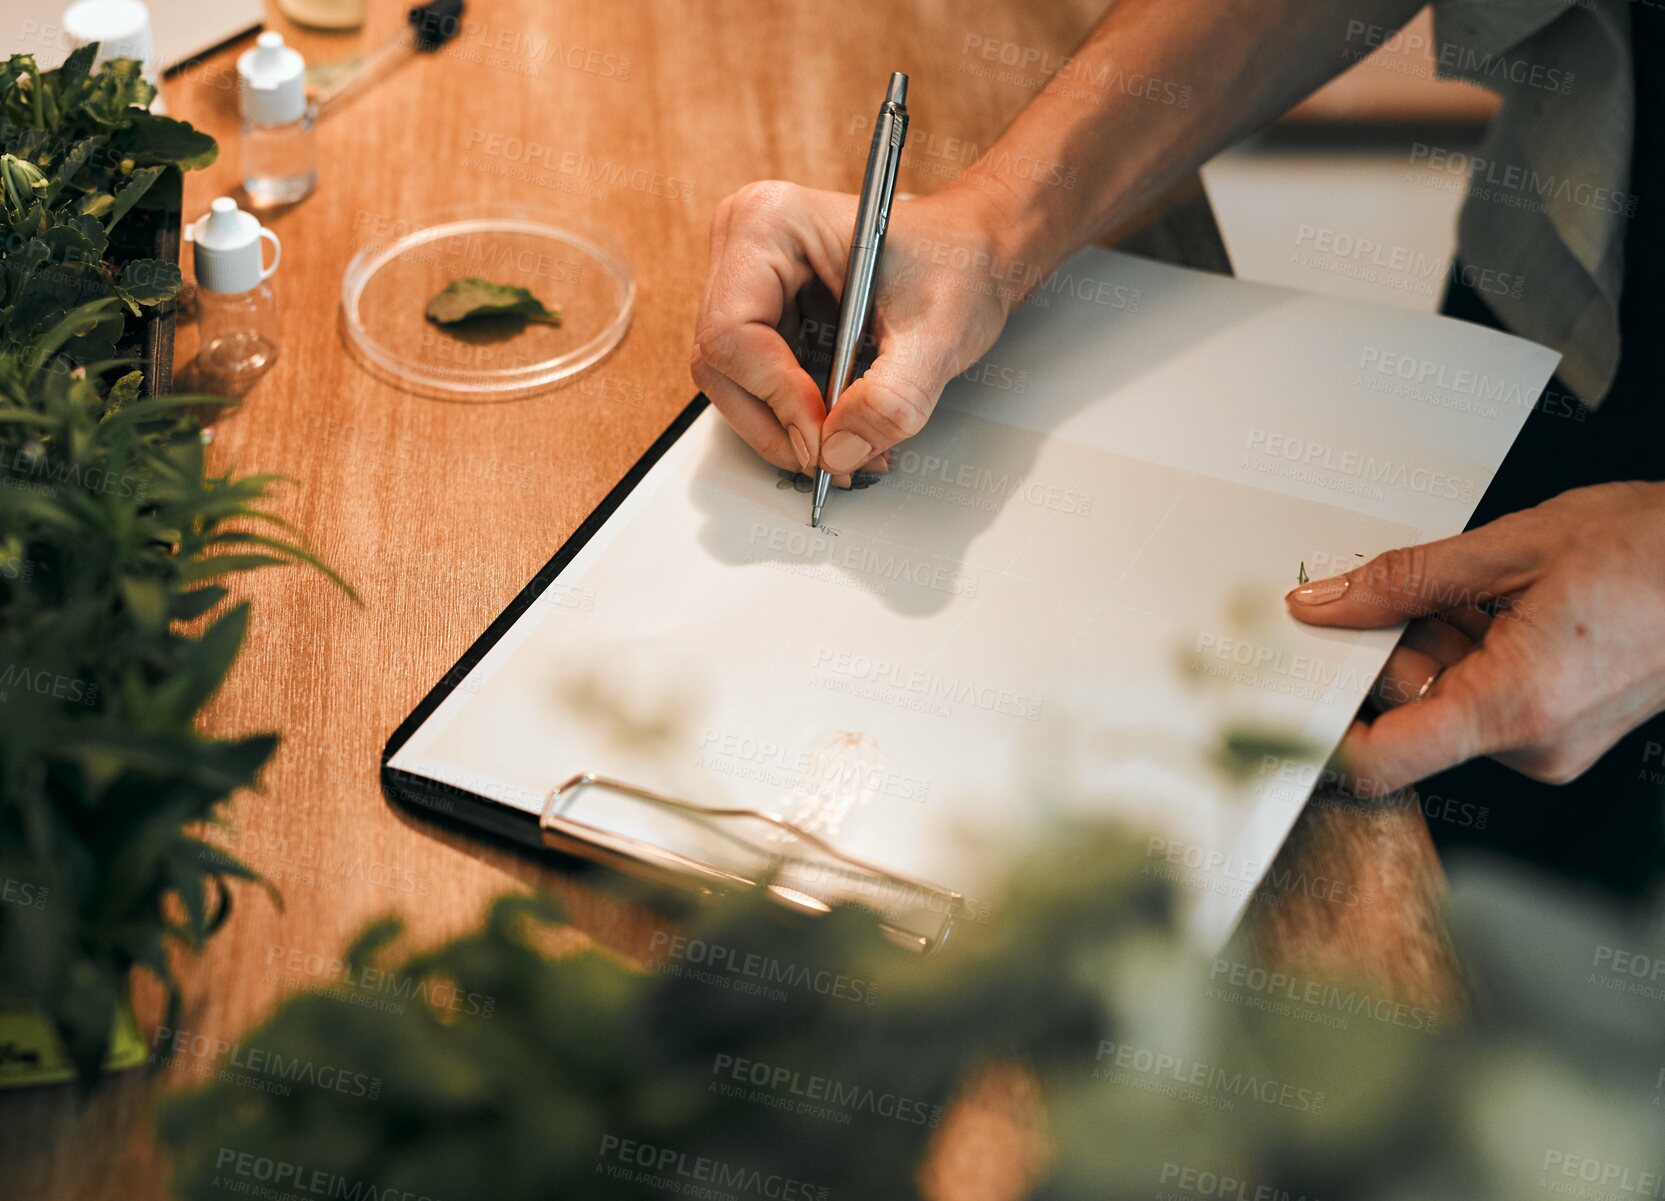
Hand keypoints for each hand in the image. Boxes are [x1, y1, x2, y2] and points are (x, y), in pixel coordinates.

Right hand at [691, 180, 1017, 484]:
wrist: (976, 256)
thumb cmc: (957, 264)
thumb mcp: (939, 333)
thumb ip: (893, 398)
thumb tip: (838, 452)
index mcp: (772, 223)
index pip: (733, 332)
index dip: (776, 398)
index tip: (825, 440)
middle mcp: (746, 246)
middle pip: (721, 365)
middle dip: (778, 425)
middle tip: (834, 461)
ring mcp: (747, 281)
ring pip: (732, 383)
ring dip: (785, 430)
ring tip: (845, 450)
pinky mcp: (762, 314)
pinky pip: (753, 383)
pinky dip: (792, 419)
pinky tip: (836, 428)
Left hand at [1285, 482, 1664, 796]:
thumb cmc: (1652, 550)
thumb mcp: (1511, 548)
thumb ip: (1403, 580)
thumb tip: (1325, 603)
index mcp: (1512, 706)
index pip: (1381, 760)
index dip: (1324, 731)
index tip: (1290, 692)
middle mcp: (1532, 744)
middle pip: (1408, 712)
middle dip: (1389, 649)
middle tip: (1400, 587)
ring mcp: (1550, 744)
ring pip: (1442, 699)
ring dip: (1435, 641)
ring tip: (1483, 587)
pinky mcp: (1561, 732)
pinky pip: (1480, 696)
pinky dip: (1471, 650)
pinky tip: (1502, 605)